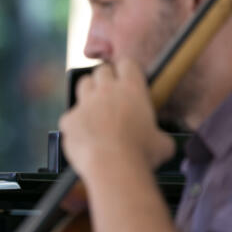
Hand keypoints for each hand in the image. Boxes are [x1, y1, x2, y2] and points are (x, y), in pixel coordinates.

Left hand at [58, 59, 173, 176]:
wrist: (112, 168)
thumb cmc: (141, 155)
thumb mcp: (162, 143)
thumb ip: (158, 134)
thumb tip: (161, 141)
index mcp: (132, 89)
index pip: (127, 64)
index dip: (126, 71)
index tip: (127, 79)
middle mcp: (106, 90)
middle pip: (101, 71)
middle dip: (105, 79)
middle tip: (110, 95)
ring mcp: (85, 103)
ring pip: (83, 85)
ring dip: (88, 93)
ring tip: (95, 110)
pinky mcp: (68, 119)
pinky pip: (70, 116)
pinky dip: (75, 124)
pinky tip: (84, 137)